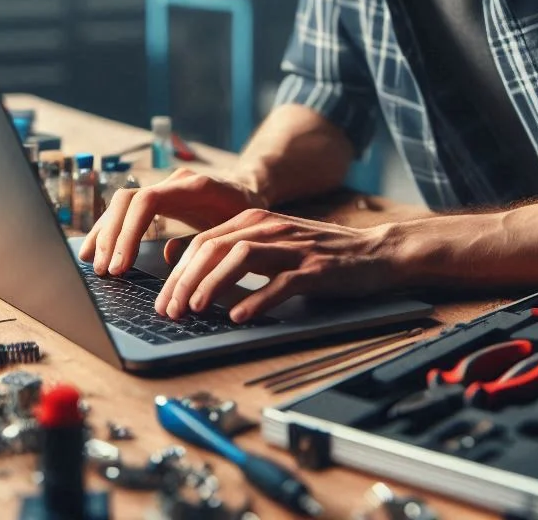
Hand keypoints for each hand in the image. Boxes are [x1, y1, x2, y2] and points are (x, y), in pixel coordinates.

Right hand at [77, 168, 265, 276]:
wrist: (249, 191)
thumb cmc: (244, 213)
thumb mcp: (234, 228)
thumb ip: (206, 242)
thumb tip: (169, 262)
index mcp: (192, 187)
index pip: (147, 201)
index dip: (129, 233)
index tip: (121, 265)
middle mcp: (172, 182)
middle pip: (127, 201)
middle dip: (111, 237)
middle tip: (104, 271)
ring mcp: (162, 188)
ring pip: (121, 204)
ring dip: (104, 234)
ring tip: (93, 264)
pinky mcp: (155, 199)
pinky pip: (124, 211)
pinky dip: (108, 231)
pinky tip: (94, 250)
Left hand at [155, 208, 400, 322]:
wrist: (374, 251)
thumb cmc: (319, 253)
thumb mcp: (272, 244)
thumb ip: (234, 250)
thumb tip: (185, 266)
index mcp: (255, 221)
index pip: (203, 242)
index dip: (177, 272)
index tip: (162, 301)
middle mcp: (270, 228)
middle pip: (214, 248)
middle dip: (185, 281)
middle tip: (169, 311)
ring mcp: (293, 247)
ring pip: (241, 258)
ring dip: (212, 285)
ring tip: (194, 309)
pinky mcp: (316, 268)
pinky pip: (281, 282)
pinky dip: (257, 299)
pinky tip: (240, 316)